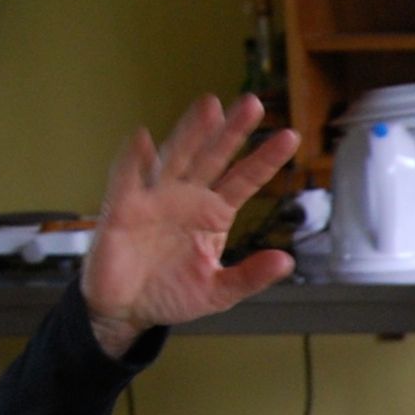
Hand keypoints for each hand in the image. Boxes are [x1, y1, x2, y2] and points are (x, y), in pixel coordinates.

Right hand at [80, 94, 300, 356]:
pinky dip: (132, 160)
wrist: (127, 310)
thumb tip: (286, 262)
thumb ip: (251, 276)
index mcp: (214, 214)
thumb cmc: (172, 294)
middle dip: (232, 132)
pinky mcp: (122, 210)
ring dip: (191, 133)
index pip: (245, 180)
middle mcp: (187, 198)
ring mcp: (155, 199)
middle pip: (213, 158)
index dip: (265, 159)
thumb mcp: (219, 292)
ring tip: (210, 107)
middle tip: (253, 103)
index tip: (291, 137)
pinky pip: (127, 180)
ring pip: (176, 159)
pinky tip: (142, 139)